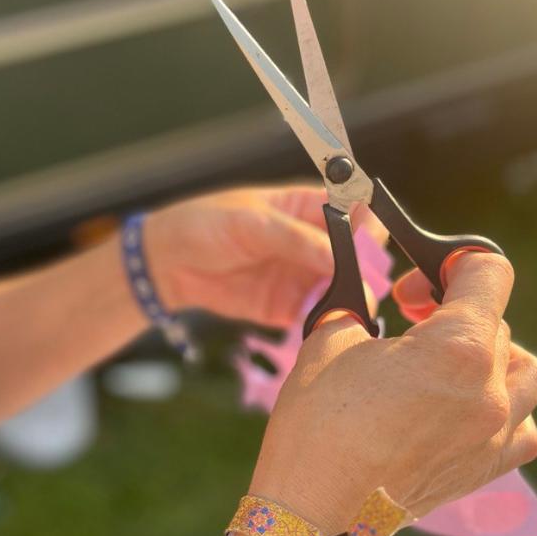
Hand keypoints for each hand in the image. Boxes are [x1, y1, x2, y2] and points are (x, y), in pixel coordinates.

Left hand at [145, 186, 384, 327]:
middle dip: (364, 273)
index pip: (357, 211)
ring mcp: (303, 276)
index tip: (370, 248)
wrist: (166, 263)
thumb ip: (295, 239)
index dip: (370, 228)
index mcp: (308, 207)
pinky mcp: (287, 306)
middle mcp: (313, 242)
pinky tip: (324, 328)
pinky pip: (316, 316)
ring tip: (345, 314)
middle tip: (361, 290)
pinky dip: (324, 324)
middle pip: (357, 257)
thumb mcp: (250, 222)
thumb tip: (338, 255)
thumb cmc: (204, 224)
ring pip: (342, 290)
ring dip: (348, 303)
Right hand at [250, 253, 536, 535]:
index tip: (424, 278)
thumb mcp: (329, 341)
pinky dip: (503, 409)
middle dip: (453, 311)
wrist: (314, 511)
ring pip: (524, 373)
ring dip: (492, 357)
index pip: (489, 273)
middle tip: (405, 322)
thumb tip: (367, 301)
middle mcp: (490, 391)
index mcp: (457, 349)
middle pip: (497, 324)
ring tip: (445, 366)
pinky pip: (522, 426)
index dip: (454, 261)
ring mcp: (495, 435)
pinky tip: (460, 409)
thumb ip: (361, 309)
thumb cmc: (316, 428)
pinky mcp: (486, 469)